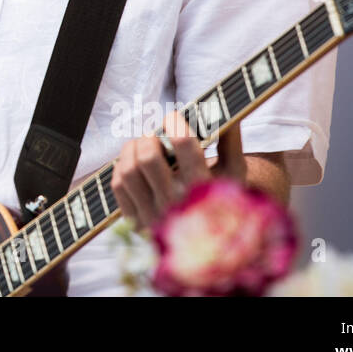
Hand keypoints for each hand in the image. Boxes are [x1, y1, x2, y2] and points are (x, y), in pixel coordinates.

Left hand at [110, 110, 246, 229]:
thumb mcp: (234, 174)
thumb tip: (224, 107)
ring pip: (128, 171)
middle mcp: (177, 206)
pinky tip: (133, 161)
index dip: (175, 123)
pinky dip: (121, 166)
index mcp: (204, 191)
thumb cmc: (223, 199)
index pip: (184, 146)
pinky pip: (118, 186)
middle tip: (156, 135)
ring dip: (132, 149)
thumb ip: (229, 141)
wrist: (212, 243)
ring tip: (143, 145)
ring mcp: (154, 217)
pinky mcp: (137, 223)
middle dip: (149, 138)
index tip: (173, 118)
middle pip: (148, 158)